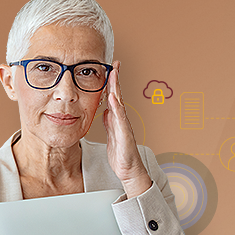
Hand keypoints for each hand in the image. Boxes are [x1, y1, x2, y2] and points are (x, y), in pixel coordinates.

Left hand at [102, 60, 151, 197]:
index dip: (111, 83)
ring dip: (117, 89)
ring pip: (120, 104)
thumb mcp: (111, 135)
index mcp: (116, 119)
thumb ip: (109, 122)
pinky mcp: (125, 136)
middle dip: (116, 79)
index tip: (109, 68)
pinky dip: (117, 109)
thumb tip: (106, 111)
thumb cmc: (121, 154)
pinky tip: (113, 99)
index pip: (113, 97)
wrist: (129, 170)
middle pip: (118, 96)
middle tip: (115, 64)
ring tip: (114, 75)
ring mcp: (124, 127)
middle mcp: (121, 120)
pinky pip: (120, 120)